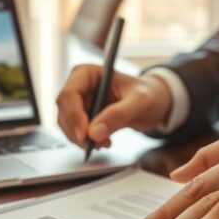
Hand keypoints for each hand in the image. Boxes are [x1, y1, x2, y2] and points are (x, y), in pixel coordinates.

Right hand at [56, 64, 173, 148]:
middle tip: (94, 145)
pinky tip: (104, 142)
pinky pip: (75, 132)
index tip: (85, 135)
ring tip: (105, 143)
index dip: (73, 116)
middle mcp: (79, 86)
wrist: (154, 102)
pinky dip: (86, 141)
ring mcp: (80, 102)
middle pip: (64, 111)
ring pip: (67, 124)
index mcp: (88, 73)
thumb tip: (94, 133)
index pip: (69, 94)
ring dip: (81, 139)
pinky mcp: (83, 117)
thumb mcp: (139, 102)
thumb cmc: (148, 94)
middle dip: (77, 131)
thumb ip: (118, 115)